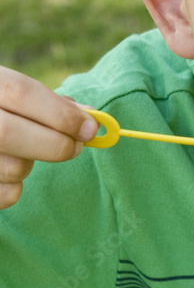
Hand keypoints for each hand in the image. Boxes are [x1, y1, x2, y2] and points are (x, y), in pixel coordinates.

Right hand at [0, 66, 97, 207]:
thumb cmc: (1, 109)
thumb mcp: (14, 91)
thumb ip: (49, 102)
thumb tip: (89, 120)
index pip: (20, 93)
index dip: (60, 113)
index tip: (90, 128)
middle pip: (10, 132)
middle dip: (55, 144)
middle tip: (77, 147)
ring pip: (12, 168)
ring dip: (31, 164)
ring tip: (25, 152)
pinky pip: (5, 195)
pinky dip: (16, 188)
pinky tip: (8, 169)